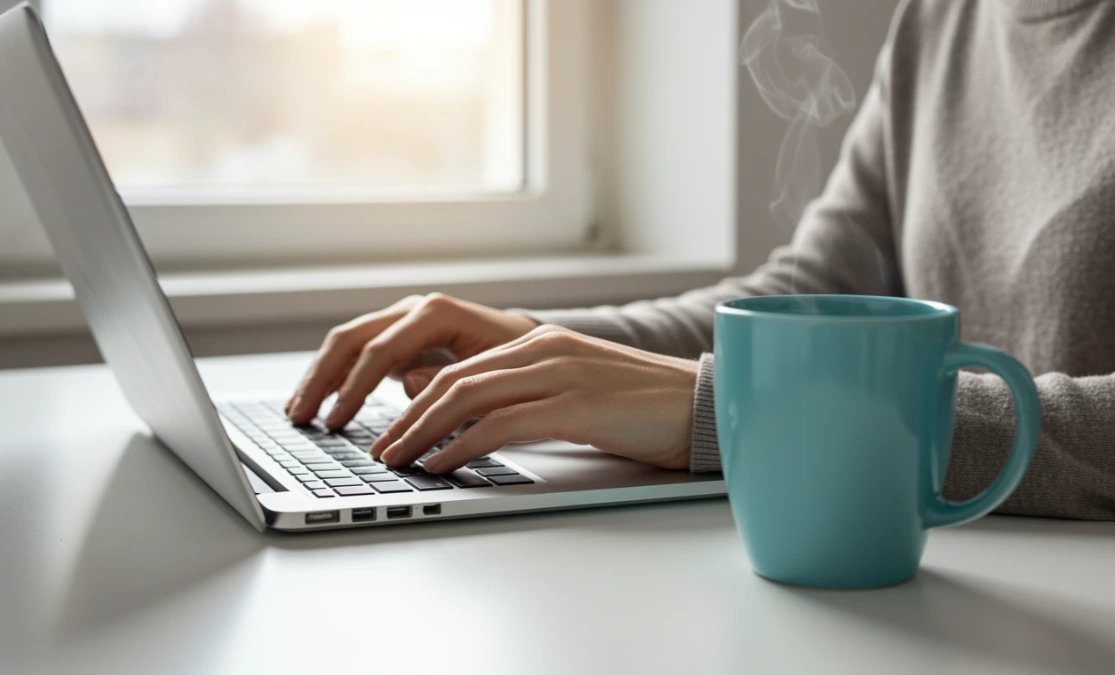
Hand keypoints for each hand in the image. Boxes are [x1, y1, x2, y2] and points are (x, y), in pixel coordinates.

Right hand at [286, 294, 537, 427]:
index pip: (379, 350)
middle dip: (322, 380)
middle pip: (351, 339)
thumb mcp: (491, 374)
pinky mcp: (402, 336)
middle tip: (300, 418)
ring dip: (321, 377)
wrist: (533, 346)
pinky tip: (322, 401)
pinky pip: (359, 352)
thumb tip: (406, 383)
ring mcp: (405, 320)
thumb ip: (448, 379)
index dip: (353, 388)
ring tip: (299, 412)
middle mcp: (414, 309)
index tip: (336, 422)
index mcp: (435, 313)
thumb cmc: (518, 361)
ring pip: (348, 342)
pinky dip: (338, 375)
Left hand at [369, 325, 699, 472]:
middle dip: (408, 417)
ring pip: (468, 397)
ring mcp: (559, 373)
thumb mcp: (575, 395)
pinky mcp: (575, 404)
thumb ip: (526, 397)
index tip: (394, 432)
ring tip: (398, 460)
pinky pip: (502, 424)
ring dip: (423, 431)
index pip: (461, 368)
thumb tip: (473, 417)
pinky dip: (463, 446)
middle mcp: (544, 349)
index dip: (417, 401)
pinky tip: (443, 465)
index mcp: (541, 343)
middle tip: (382, 449)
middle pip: (454, 379)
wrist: (704, 405)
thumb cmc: (644, 409)